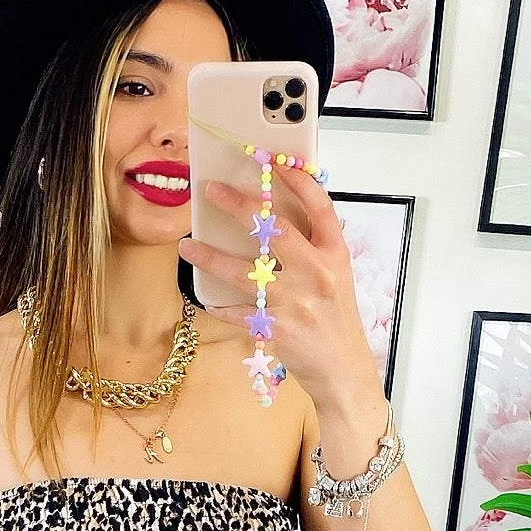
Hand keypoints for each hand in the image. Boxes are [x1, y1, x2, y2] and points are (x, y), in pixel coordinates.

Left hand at [177, 161, 377, 416]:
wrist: (343, 369)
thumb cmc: (335, 318)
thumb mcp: (336, 275)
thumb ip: (312, 245)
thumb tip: (272, 214)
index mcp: (336, 253)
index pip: (318, 205)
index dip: (295, 178)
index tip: (271, 161)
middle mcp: (318, 272)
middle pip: (274, 229)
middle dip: (239, 206)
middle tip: (211, 191)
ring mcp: (298, 301)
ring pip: (245, 272)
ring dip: (211, 257)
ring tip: (188, 246)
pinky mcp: (279, 328)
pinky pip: (239, 312)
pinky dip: (219, 305)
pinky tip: (204, 297)